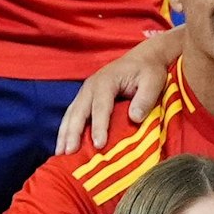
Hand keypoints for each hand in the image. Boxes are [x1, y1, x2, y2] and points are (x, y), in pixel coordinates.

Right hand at [55, 34, 174, 152]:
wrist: (142, 59)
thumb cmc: (148, 71)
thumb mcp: (153, 81)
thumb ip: (145, 99)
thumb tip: (134, 118)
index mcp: (106, 81)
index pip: (100, 107)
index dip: (99, 127)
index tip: (99, 145)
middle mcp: (90, 86)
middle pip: (78, 112)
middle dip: (72, 133)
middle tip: (69, 154)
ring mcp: (85, 93)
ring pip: (71, 115)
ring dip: (64, 134)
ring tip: (60, 154)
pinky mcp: (85, 99)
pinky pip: (72, 116)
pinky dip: (66, 131)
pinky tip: (63, 146)